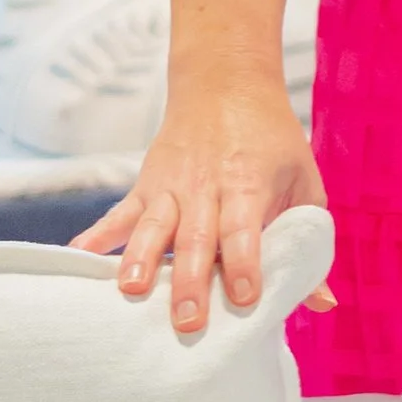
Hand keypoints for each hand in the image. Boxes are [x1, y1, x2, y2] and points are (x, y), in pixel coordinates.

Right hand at [71, 73, 330, 338]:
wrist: (225, 79)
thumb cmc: (271, 140)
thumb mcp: (303, 180)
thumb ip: (311, 241)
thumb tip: (324, 304)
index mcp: (248, 184)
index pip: (244, 229)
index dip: (244, 263)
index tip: (244, 299)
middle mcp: (206, 185)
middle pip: (196, 237)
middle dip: (190, 280)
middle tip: (187, 322)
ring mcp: (171, 184)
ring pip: (153, 225)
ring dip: (141, 258)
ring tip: (131, 291)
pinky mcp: (146, 183)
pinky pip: (119, 213)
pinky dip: (98, 235)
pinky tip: (77, 257)